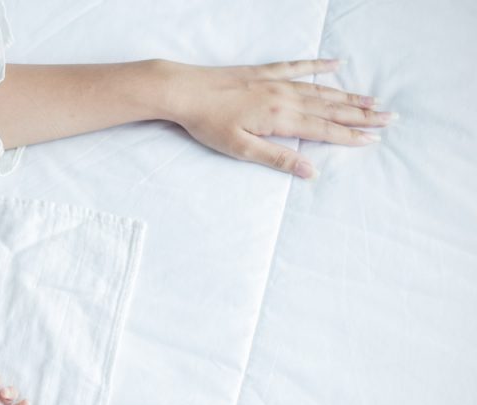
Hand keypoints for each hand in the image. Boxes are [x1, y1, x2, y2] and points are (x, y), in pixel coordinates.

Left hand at [160, 58, 394, 178]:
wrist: (183, 90)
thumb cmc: (207, 123)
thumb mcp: (240, 148)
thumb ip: (276, 159)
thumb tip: (309, 171)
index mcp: (280, 118)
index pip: (323, 129)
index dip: (350, 135)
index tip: (374, 139)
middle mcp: (284, 96)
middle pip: (330, 108)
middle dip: (361, 114)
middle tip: (390, 118)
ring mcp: (275, 81)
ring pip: (320, 89)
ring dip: (347, 95)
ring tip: (372, 99)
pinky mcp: (263, 72)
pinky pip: (298, 66)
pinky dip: (319, 65)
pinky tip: (336, 64)